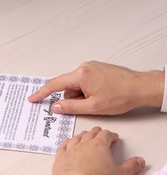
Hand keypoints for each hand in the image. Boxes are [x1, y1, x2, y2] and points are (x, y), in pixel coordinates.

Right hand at [28, 61, 164, 114]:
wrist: (140, 87)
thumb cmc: (121, 95)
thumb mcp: (92, 107)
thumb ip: (70, 107)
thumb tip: (55, 107)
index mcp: (81, 75)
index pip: (55, 85)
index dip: (42, 94)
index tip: (32, 98)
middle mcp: (84, 67)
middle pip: (67, 87)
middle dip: (73, 99)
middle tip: (89, 105)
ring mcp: (90, 67)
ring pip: (76, 86)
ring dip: (82, 96)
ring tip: (99, 99)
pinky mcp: (96, 69)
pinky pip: (84, 82)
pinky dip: (87, 91)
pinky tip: (100, 94)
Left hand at [52, 126, 144, 174]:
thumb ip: (131, 166)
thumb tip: (138, 162)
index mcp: (99, 145)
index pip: (106, 134)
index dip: (111, 135)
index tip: (113, 137)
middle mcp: (84, 144)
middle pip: (91, 133)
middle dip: (97, 132)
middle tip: (100, 133)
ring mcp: (70, 150)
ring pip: (76, 137)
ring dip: (82, 135)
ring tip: (85, 135)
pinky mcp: (60, 158)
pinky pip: (62, 146)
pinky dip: (65, 143)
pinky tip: (66, 142)